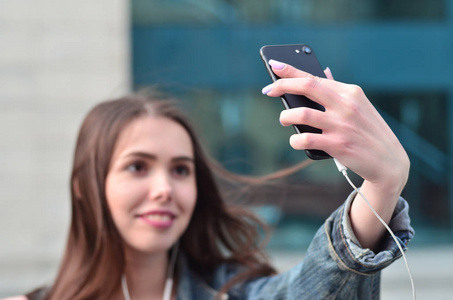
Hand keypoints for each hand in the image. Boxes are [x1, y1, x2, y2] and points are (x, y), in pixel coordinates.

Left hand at [262, 60, 409, 248]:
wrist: (388, 161)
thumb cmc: (368, 131)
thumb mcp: (359, 106)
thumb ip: (338, 92)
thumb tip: (322, 73)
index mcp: (350, 92)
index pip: (314, 76)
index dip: (290, 70)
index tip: (273, 65)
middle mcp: (346, 105)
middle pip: (307, 86)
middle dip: (282, 86)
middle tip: (268, 90)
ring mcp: (342, 125)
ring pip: (301, 114)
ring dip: (286, 117)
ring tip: (284, 119)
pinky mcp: (338, 145)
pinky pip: (305, 139)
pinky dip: (295, 140)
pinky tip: (295, 141)